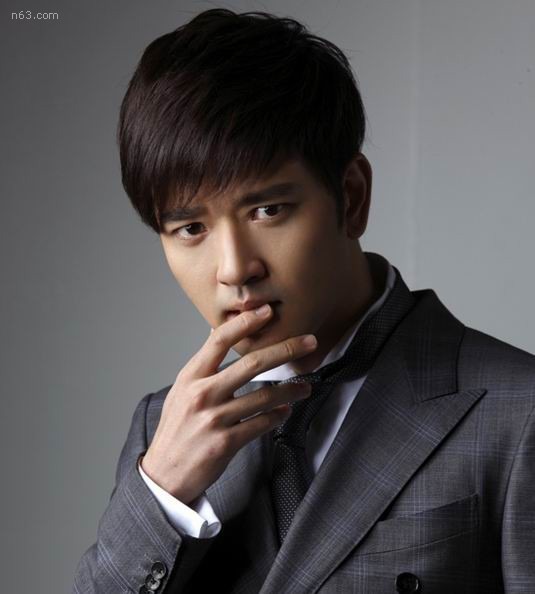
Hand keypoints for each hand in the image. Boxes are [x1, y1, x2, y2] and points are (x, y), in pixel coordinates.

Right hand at [140, 304, 317, 504]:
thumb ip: (202, 365)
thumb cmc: (176, 429)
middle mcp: (202, 393)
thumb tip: (216, 333)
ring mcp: (214, 418)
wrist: (164, 474)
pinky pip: (261, 423)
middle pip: (252, 363)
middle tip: (309, 341)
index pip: (220, 339)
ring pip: (264, 396)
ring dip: (291, 390)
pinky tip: (285, 411)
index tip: (267, 311)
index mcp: (191, 376)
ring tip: (305, 386)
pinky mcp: (225, 442)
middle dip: (286, 349)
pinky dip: (277, 415)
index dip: (246, 322)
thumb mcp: (181, 390)